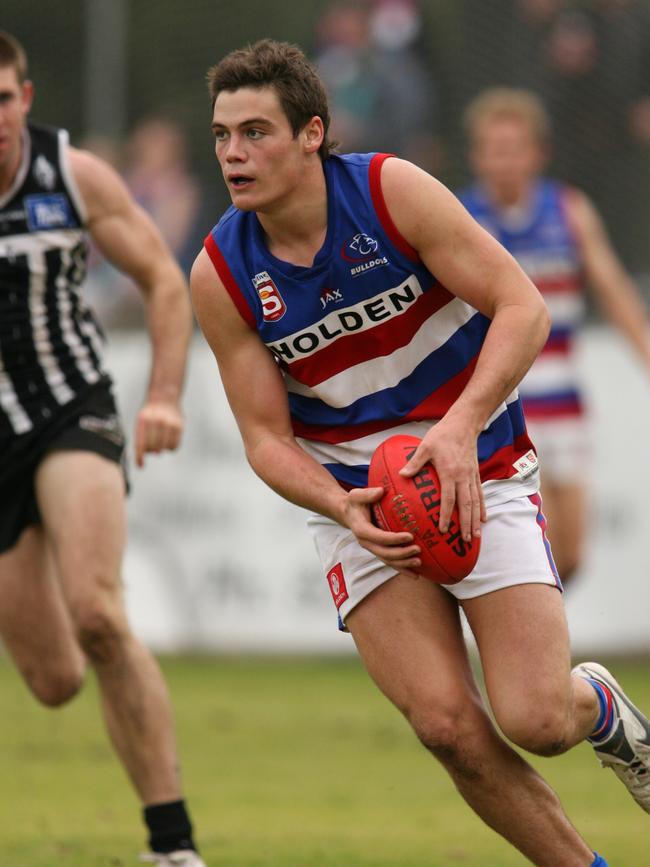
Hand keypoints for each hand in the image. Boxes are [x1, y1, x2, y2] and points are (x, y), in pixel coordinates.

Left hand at [134, 398, 183, 466]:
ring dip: (162, 448)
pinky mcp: (179, 426)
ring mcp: (169, 423)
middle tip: (151, 445)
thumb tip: (140, 461)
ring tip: (160, 441)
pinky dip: (170, 447)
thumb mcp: (140, 422)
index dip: (140, 456)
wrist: (164, 398)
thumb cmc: (150, 414)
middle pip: (153, 448)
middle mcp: (156, 421)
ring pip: (165, 448)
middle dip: (151, 450)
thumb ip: (140, 439)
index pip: (141, 443)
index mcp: (143, 420)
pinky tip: (168, 440)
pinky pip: (174, 446)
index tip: (141, 466)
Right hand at [343, 486, 422, 578]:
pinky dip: (402, 569)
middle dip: (402, 554)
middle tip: (418, 550)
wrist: (348, 513)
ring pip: (388, 560)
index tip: (410, 536)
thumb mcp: (356, 495)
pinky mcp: (378, 551)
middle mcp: (366, 542)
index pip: (379, 537)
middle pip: (385, 553)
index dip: (394, 539)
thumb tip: (381, 491)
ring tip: (419, 563)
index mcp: (361, 530)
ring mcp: (372, 548)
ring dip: (403, 564)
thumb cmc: (355, 502)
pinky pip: (390, 562)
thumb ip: (368, 494)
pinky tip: (415, 575)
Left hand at [399, 418, 485, 542]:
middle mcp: (463, 476)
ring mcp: (471, 476)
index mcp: (450, 472)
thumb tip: (401, 475)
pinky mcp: (476, 473)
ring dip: (476, 520)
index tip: (444, 530)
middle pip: (467, 505)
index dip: (447, 516)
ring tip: (476, 536)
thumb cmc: (442, 435)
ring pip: (476, 502)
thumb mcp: (425, 446)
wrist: (463, 424)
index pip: (449, 499)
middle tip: (466, 541)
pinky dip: (482, 507)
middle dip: (466, 524)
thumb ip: (415, 462)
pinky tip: (483, 519)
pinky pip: (480, 494)